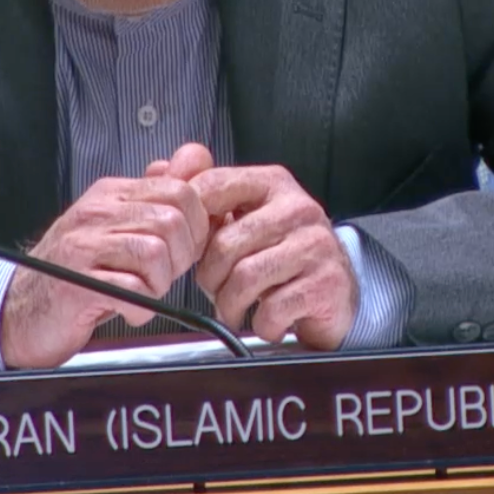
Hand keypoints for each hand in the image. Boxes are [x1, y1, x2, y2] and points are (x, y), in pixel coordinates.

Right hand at [0, 143, 213, 369]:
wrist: (21, 309)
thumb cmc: (74, 270)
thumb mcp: (115, 223)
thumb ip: (155, 194)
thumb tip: (194, 159)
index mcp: (110, 194)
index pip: (180, 189)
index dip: (198, 225)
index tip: (186, 247)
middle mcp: (96, 213)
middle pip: (173, 221)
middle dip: (181, 257)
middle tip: (162, 275)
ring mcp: (83, 246)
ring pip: (156, 254)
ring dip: (159, 285)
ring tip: (141, 292)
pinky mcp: (77, 283)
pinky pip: (134, 292)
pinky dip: (140, 309)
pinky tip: (126, 308)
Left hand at [192, 165, 356, 350]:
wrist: (333, 294)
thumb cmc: (280, 256)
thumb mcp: (241, 217)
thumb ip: (202, 194)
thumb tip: (160, 169)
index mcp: (271, 183)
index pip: (212, 187)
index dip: (190, 224)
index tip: (190, 249)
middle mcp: (297, 207)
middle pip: (224, 244)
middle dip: (210, 278)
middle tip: (216, 289)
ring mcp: (315, 244)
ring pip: (244, 278)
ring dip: (231, 305)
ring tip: (236, 308)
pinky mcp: (326, 283)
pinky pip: (271, 309)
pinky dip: (262, 324)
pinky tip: (269, 319)